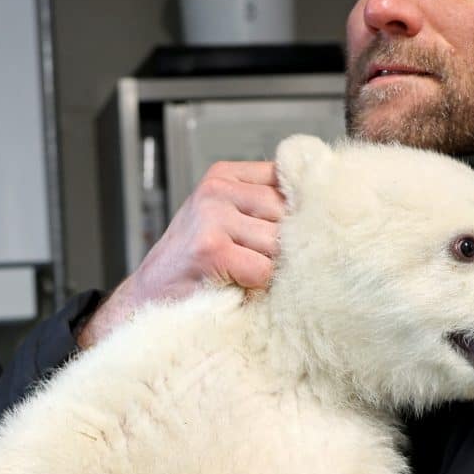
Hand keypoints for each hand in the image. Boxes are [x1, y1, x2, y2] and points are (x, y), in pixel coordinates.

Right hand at [80, 160, 282, 348]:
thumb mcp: (227, 220)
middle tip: (254, 261)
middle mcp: (216, 189)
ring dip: (268, 268)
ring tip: (240, 273)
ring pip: (279, 243)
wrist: (150, 297)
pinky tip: (232, 284)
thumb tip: (323, 211)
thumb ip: (264, 207)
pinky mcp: (211, 248)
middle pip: (288, 213)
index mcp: (224, 176)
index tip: (282, 234)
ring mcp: (211, 216)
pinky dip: (254, 285)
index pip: (289, 177)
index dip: (297, 211)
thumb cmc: (195, 264)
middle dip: (281, 245)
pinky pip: (263, 269)